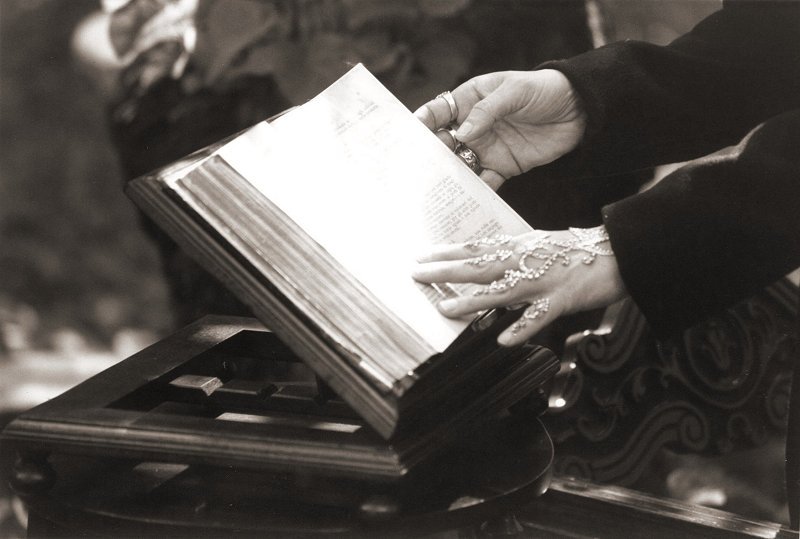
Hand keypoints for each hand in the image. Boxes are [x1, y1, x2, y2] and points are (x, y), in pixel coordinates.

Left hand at [412, 227, 626, 345]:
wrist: (619, 251)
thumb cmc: (579, 251)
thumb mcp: (541, 244)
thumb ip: (515, 251)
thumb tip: (489, 255)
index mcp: (521, 247)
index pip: (477, 248)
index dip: (448, 252)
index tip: (422, 255)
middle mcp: (527, 261)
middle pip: (479, 266)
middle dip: (446, 271)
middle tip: (418, 274)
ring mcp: (543, 280)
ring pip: (501, 291)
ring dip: (472, 301)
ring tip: (446, 308)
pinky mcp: (562, 299)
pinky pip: (538, 316)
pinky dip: (521, 328)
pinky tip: (503, 340)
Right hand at [414, 70, 586, 189]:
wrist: (581, 110)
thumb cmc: (545, 90)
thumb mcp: (515, 90)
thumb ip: (488, 110)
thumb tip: (462, 131)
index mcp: (470, 100)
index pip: (438, 112)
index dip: (420, 124)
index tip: (408, 139)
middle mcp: (473, 126)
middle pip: (442, 143)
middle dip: (428, 157)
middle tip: (415, 172)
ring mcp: (486, 148)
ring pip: (459, 165)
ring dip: (448, 178)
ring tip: (434, 192)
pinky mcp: (502, 167)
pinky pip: (483, 182)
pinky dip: (474, 193)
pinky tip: (464, 204)